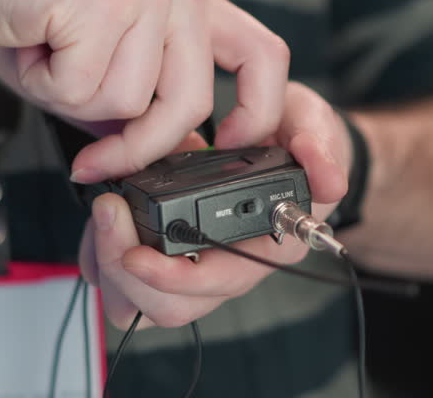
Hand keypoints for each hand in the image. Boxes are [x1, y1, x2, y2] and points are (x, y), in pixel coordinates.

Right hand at [0, 0, 290, 177]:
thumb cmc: (24, 16)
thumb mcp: (102, 68)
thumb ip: (146, 107)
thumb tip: (184, 160)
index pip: (264, 56)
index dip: (258, 114)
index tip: (224, 148)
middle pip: (190, 103)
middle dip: (136, 144)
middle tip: (92, 157)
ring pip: (132, 102)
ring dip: (75, 100)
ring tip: (49, 54)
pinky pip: (86, 87)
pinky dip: (48, 84)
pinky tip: (33, 43)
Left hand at [78, 82, 351, 328]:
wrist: (287, 142)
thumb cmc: (297, 140)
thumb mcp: (312, 127)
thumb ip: (321, 148)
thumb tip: (329, 180)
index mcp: (269, 244)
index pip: (217, 282)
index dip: (172, 277)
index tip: (138, 252)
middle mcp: (232, 266)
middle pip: (171, 306)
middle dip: (125, 268)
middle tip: (108, 213)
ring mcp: (198, 268)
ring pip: (143, 304)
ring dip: (109, 265)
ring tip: (104, 215)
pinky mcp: (168, 259)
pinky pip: (125, 284)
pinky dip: (102, 257)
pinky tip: (104, 223)